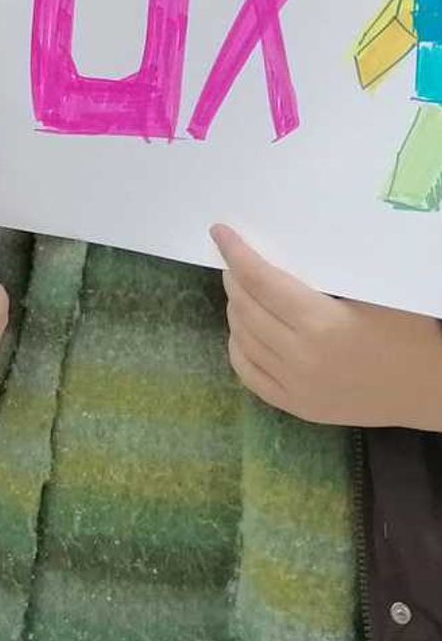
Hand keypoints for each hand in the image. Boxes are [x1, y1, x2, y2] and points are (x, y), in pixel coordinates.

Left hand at [213, 224, 441, 430]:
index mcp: (320, 324)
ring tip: (240, 291)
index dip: (236, 253)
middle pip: (246, 309)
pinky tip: (242, 331)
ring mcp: (297, 388)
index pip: (260, 281)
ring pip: (242, 340)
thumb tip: (272, 252)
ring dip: (235, 310)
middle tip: (234, 262)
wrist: (431, 387)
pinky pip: (251, 376)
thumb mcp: (366, 294)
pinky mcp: (299, 408)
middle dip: (234, 279)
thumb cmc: (406, 330)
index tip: (220, 233)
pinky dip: (238, 349)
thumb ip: (317, 278)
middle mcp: (301, 358)